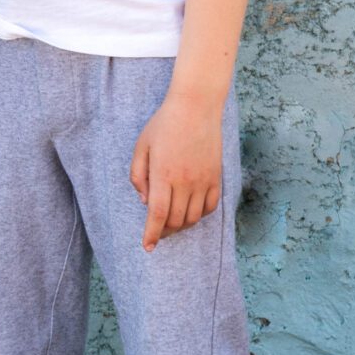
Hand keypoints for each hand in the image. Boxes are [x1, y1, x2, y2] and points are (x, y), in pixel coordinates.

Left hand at [130, 90, 223, 251]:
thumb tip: (145, 202)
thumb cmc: (164, 125)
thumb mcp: (141, 146)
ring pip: (193, 217)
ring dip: (181, 225)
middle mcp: (184, 181)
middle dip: (163, 232)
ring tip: (171, 222)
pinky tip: (190, 211)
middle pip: (175, 220)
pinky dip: (199, 215)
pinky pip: (209, 207)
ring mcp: (202, 180)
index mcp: (163, 174)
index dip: (151, 234)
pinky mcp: (216, 177)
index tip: (148, 246)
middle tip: (156, 232)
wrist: (195, 108)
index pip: (157, 214)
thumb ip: (138, 176)